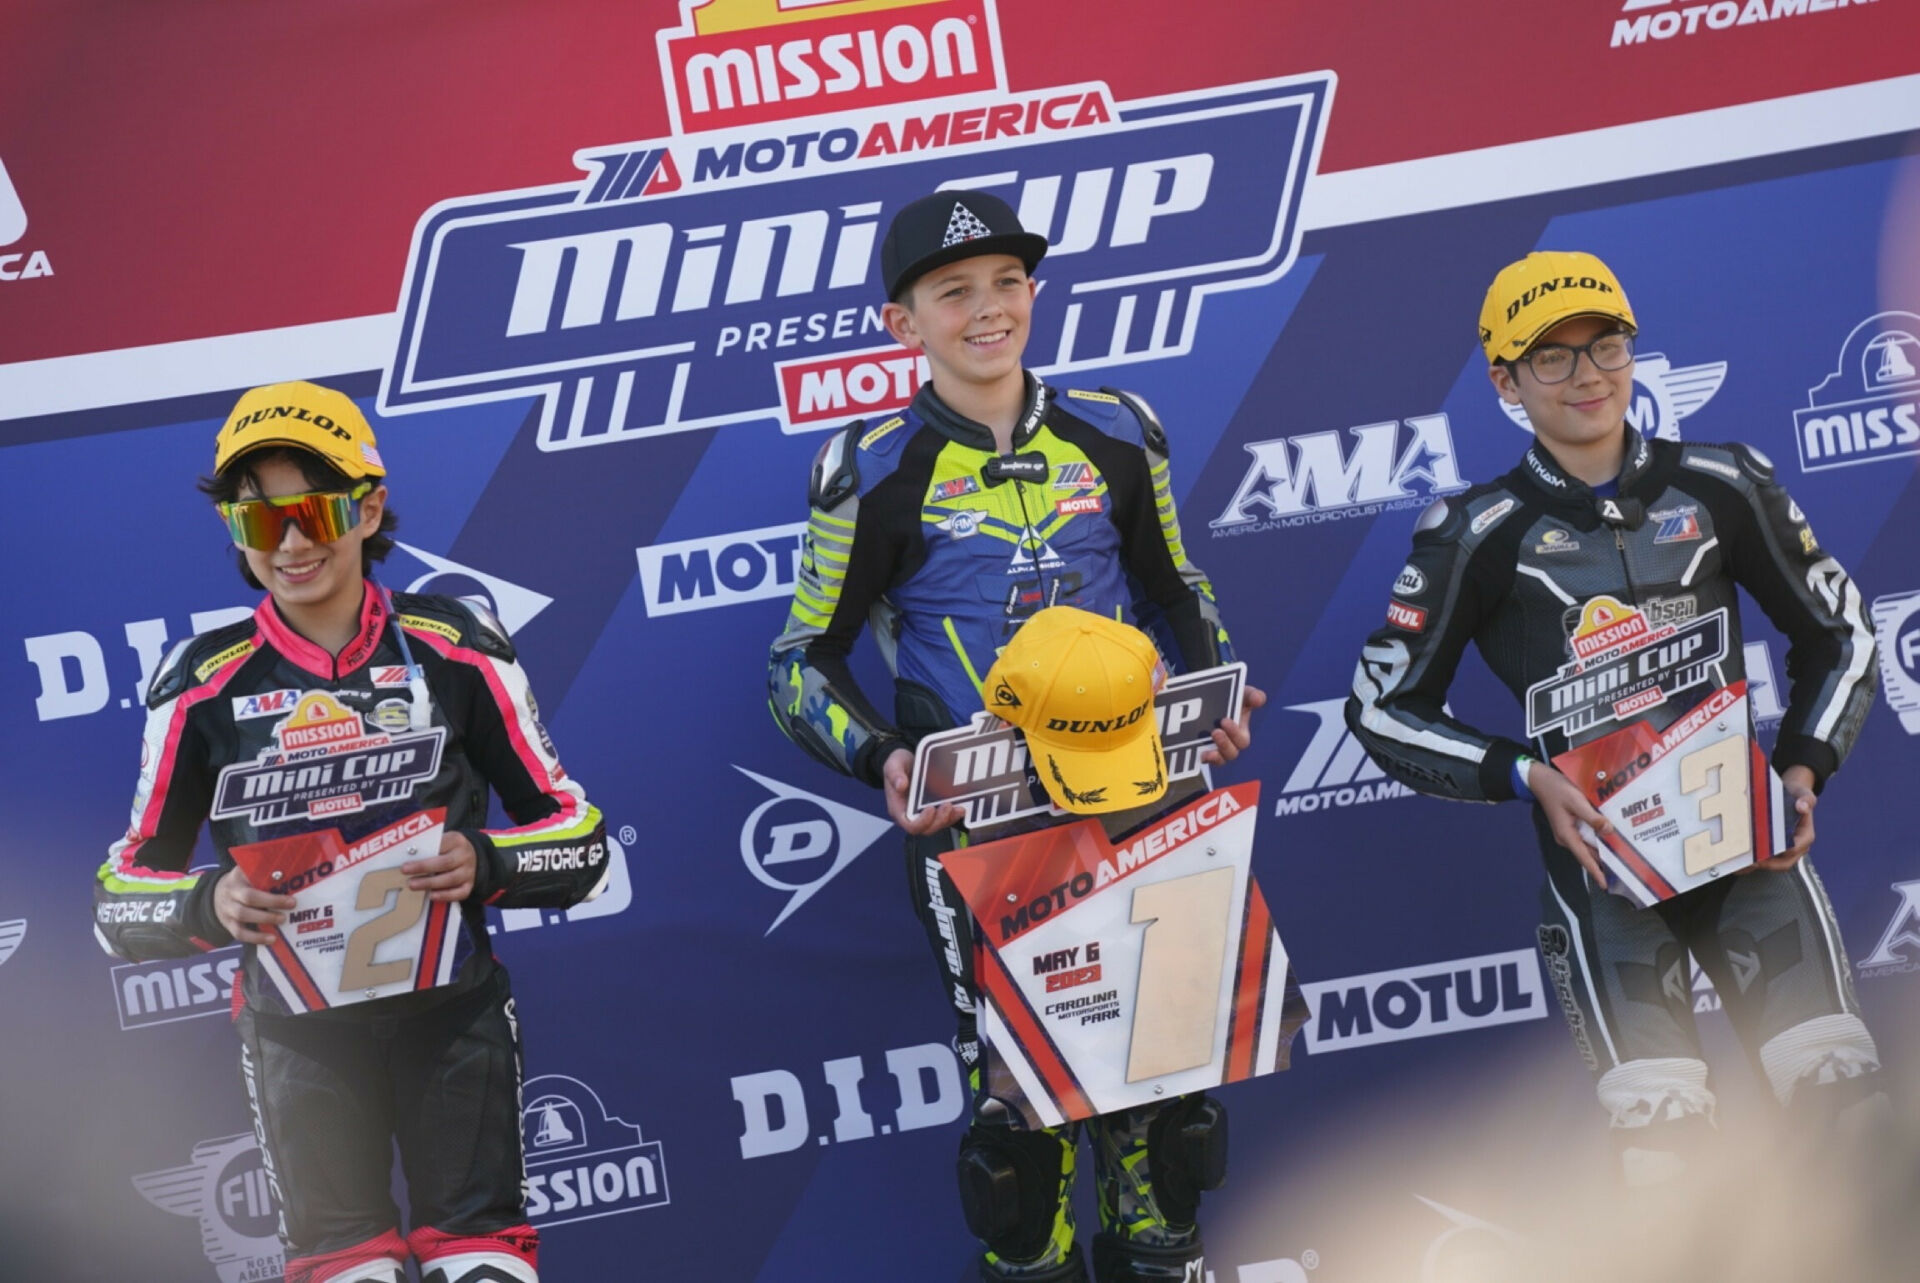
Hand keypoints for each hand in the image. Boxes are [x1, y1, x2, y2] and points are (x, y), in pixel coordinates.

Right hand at [213, 865, 295, 945]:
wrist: (215, 897)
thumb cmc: (243, 884)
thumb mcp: (248, 874)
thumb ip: (265, 874)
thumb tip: (291, 876)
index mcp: (239, 876)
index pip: (250, 874)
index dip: (266, 877)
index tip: (285, 879)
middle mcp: (231, 892)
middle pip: (249, 897)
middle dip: (271, 901)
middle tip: (292, 903)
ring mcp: (228, 909)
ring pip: (243, 915)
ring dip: (265, 918)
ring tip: (283, 919)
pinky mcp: (228, 925)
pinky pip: (240, 933)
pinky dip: (257, 938)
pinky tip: (272, 939)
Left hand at [402, 832, 477, 902]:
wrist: (470, 855)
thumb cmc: (448, 849)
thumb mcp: (441, 841)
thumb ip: (428, 847)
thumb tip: (406, 855)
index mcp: (456, 841)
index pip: (440, 846)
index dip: (423, 853)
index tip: (406, 859)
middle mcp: (465, 856)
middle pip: (445, 863)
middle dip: (423, 867)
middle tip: (405, 871)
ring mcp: (469, 871)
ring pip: (451, 879)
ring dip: (429, 883)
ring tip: (412, 885)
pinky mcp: (469, 885)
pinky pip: (459, 893)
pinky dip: (445, 895)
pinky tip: (431, 895)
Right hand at [884, 747, 962, 835]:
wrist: (907, 760)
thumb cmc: (898, 765)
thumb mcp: (893, 764)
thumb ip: (895, 774)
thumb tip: (900, 785)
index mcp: (898, 809)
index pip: (909, 825)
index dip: (922, 822)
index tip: (930, 809)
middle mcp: (911, 815)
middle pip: (926, 828)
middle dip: (939, 820)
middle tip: (948, 806)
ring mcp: (923, 813)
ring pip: (937, 825)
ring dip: (949, 819)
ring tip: (959, 808)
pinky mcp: (934, 808)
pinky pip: (944, 818)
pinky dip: (953, 814)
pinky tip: (961, 806)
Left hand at [1201, 684, 1266, 765]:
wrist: (1209, 700)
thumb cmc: (1231, 699)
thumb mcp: (1241, 694)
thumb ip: (1251, 695)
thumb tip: (1259, 699)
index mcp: (1241, 733)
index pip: (1242, 741)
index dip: (1234, 733)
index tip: (1224, 720)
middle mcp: (1229, 745)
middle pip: (1231, 753)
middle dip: (1224, 744)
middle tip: (1216, 732)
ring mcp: (1215, 749)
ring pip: (1219, 760)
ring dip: (1214, 757)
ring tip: (1207, 752)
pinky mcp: (1200, 750)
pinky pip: (1203, 760)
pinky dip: (1203, 758)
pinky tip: (1198, 754)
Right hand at [1529, 760, 1613, 885]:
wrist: (1541, 780)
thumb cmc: (1558, 790)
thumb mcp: (1576, 801)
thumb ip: (1592, 817)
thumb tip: (1609, 831)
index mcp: (1567, 835)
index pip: (1584, 857)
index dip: (1596, 872)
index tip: (1605, 885)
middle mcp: (1567, 838)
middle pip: (1587, 854)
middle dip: (1602, 863)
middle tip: (1622, 871)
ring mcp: (1567, 833)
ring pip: (1587, 846)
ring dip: (1601, 852)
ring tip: (1619, 858)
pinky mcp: (1569, 826)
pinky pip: (1586, 838)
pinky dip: (1597, 841)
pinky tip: (1608, 839)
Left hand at [1744, 765, 1816, 872]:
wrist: (1791, 795)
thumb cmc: (1797, 796)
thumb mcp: (1803, 794)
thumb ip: (1806, 799)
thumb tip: (1802, 806)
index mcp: (1805, 836)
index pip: (1794, 849)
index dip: (1779, 852)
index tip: (1764, 852)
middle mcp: (1796, 847)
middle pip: (1782, 863)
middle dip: (1765, 864)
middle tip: (1748, 863)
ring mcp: (1784, 850)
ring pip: (1771, 864)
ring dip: (1754, 866)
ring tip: (1738, 866)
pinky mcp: (1773, 850)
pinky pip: (1763, 860)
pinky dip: (1750, 864)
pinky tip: (1735, 864)